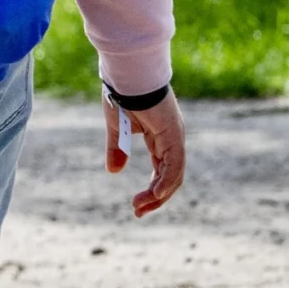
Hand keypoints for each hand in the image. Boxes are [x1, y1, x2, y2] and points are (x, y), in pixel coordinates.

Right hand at [106, 93, 186, 217]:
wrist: (128, 75)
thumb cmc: (123, 94)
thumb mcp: (117, 129)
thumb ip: (117, 150)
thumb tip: (114, 171)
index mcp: (161, 137)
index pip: (161, 170)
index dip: (152, 190)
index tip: (137, 206)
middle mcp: (172, 140)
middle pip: (170, 178)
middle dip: (155, 198)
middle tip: (138, 212)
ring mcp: (175, 138)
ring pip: (173, 176)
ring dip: (158, 195)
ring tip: (140, 207)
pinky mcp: (173, 136)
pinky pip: (173, 166)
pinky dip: (165, 182)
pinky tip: (156, 195)